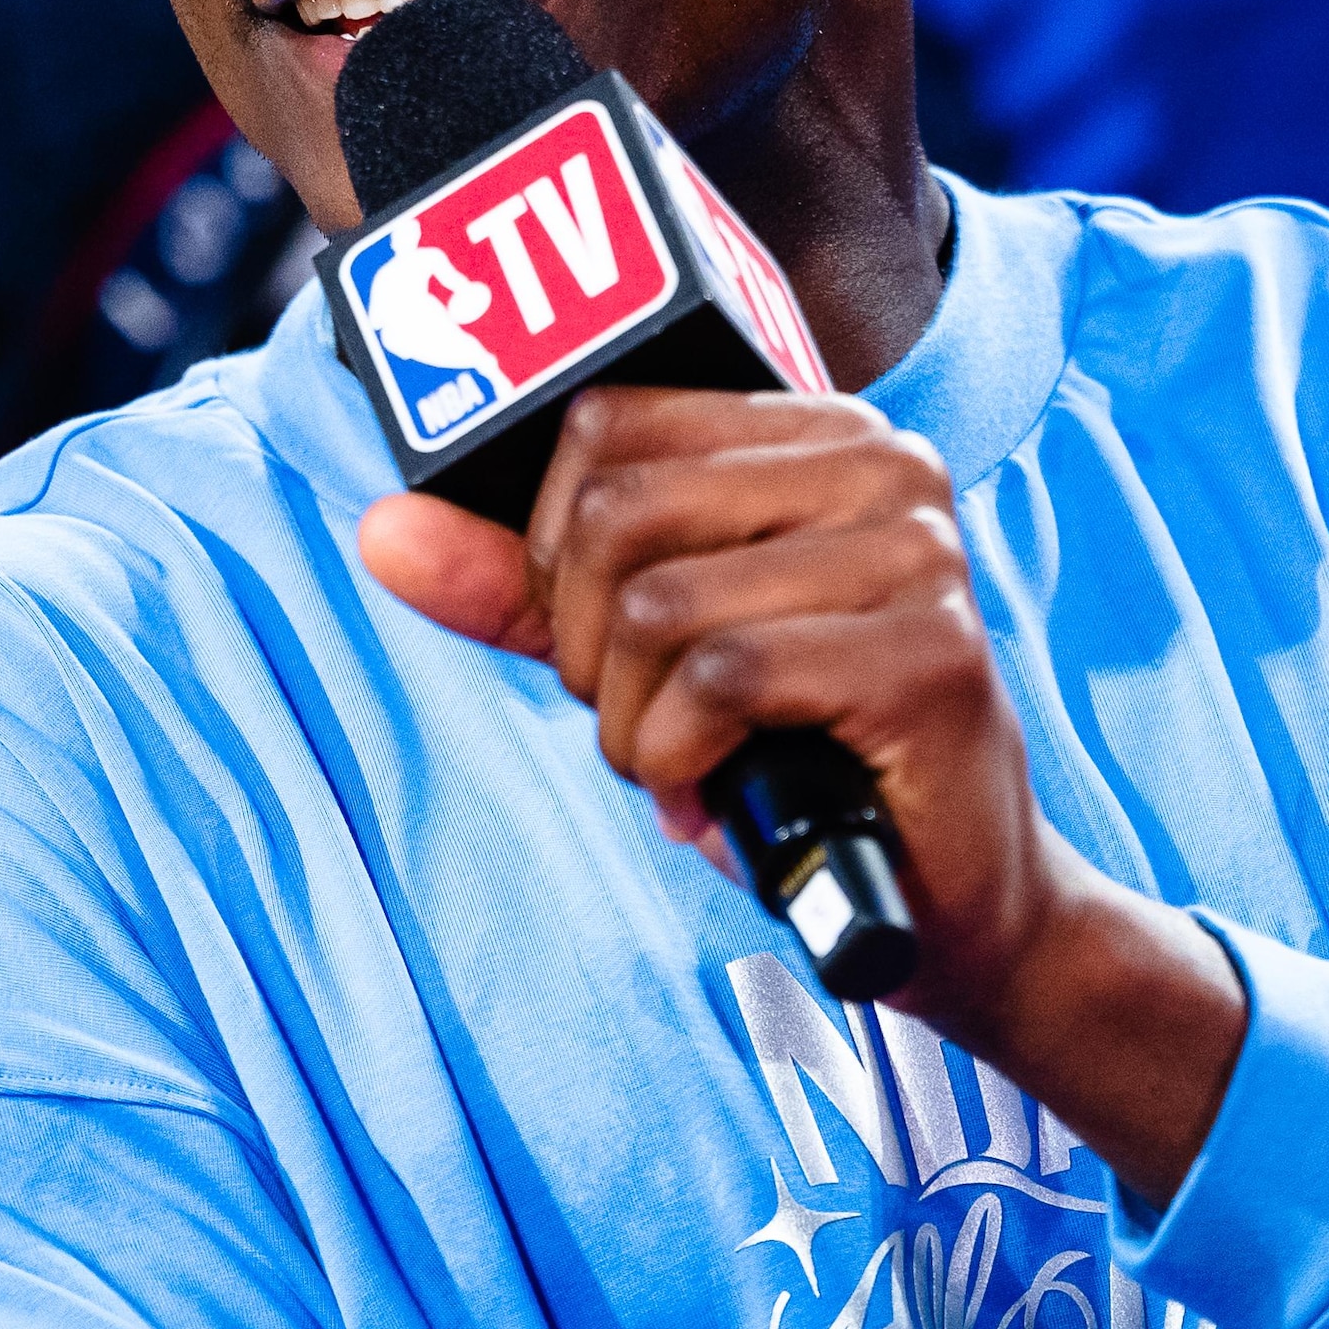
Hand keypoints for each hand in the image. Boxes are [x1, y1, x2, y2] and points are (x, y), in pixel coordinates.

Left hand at [361, 385, 1246, 1198]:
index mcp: (819, 431)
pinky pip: (719, 680)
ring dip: (634, 726)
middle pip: (616, 513)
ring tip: (693, 766)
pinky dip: (680, 761)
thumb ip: (521, 591)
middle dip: (589, 653)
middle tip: (651, 725)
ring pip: (658, 605)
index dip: (555, 554)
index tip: (606, 644)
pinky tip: (720, 794)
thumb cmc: (794, 763)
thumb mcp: (640, 660)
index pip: (604, 425)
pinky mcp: (931, 653)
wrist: (944, 902)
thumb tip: (384, 530)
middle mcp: (885, 462)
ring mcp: (919, 552)